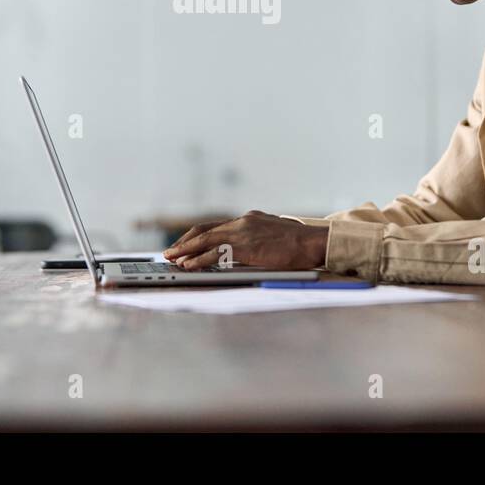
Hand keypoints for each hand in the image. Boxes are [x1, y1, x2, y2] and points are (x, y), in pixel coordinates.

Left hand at [162, 210, 328, 270]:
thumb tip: (245, 251)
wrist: (314, 242)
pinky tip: (189, 266)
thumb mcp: (273, 235)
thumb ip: (257, 239)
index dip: (196, 235)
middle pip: (204, 230)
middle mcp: (243, 221)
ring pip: (205, 240)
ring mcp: (243, 232)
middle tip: (171, 252)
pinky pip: (215, 252)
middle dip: (185, 242)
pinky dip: (199, 259)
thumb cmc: (299, 244)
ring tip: (173, 260)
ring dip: (186, 251)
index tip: (184, 244)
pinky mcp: (246, 245)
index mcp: (249, 219)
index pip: (214, 226)